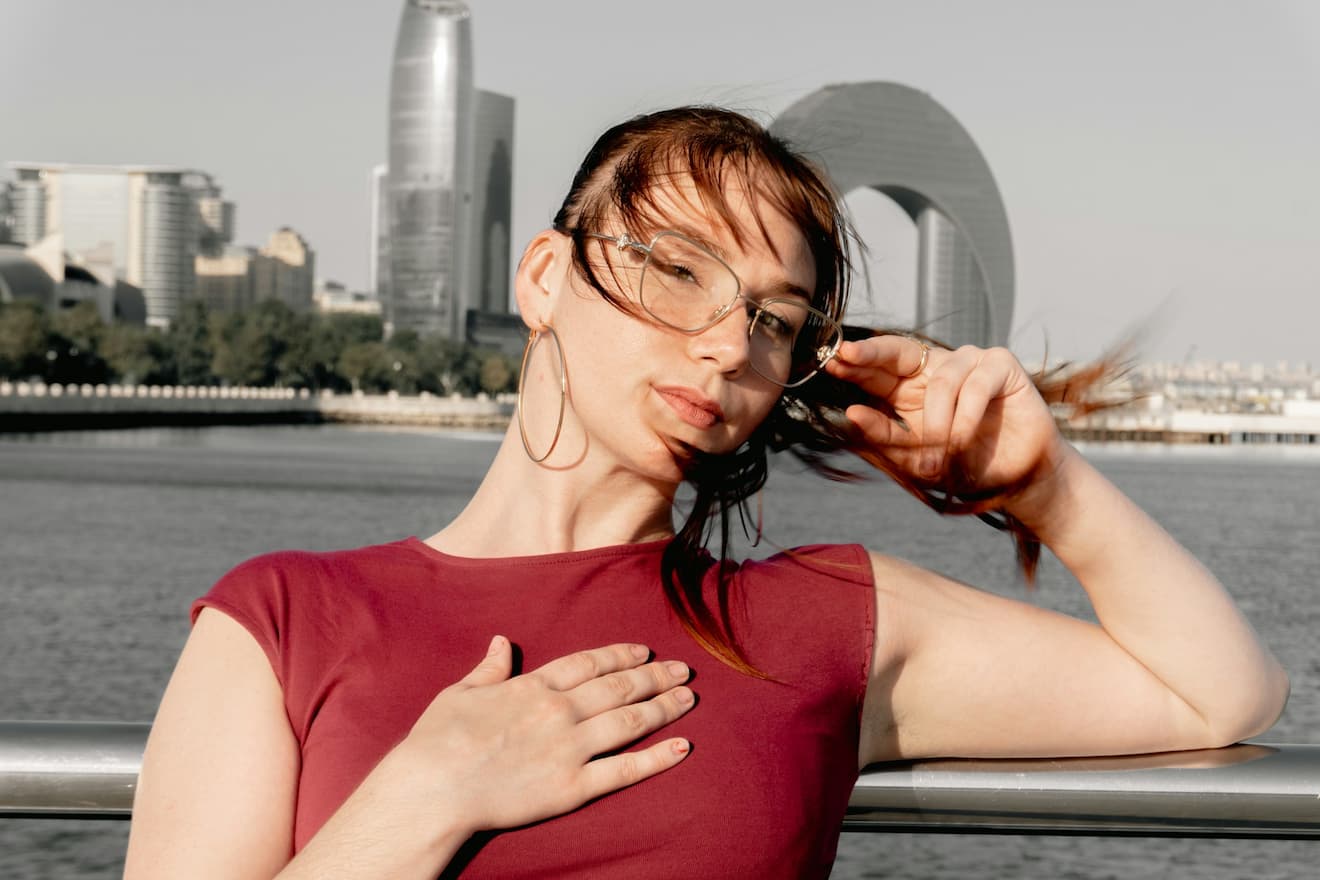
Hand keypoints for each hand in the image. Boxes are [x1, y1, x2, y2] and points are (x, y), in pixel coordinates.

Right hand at [396, 637, 693, 834]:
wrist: (431, 790)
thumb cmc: (436, 742)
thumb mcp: (459, 693)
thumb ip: (489, 668)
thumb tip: (502, 641)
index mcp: (533, 685)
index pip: (590, 663)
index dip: (621, 655)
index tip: (644, 651)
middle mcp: (559, 711)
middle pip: (619, 687)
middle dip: (655, 677)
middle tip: (683, 671)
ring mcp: (569, 749)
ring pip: (630, 722)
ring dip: (663, 707)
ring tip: (688, 698)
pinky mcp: (572, 788)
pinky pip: (624, 771)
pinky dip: (657, 758)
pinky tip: (682, 747)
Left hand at [823, 336, 1067, 511]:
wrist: (1017, 479)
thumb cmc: (964, 465)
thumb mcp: (916, 457)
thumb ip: (886, 436)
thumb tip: (852, 414)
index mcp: (911, 387)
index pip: (878, 368)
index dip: (856, 364)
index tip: (830, 362)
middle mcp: (937, 368)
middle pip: (898, 351)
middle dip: (871, 355)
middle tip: (846, 358)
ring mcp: (969, 363)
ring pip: (940, 383)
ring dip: (936, 425)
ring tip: (937, 459)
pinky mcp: (1000, 365)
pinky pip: (974, 386)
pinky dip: (966, 418)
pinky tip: (962, 440)